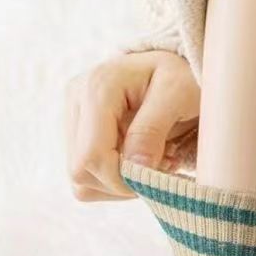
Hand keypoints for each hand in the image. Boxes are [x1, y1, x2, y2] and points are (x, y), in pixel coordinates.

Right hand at [66, 51, 199, 201]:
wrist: (177, 70)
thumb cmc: (182, 77)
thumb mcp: (177, 94)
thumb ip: (153, 129)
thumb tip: (135, 166)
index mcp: (96, 88)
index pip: (91, 158)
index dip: (122, 180)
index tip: (155, 175)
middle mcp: (76, 101)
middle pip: (81, 173)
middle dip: (122, 183)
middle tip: (157, 167)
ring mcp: (73, 119)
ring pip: (81, 182)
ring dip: (120, 184)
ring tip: (150, 161)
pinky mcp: (77, 136)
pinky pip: (87, 181)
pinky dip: (114, 182)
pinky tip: (137, 162)